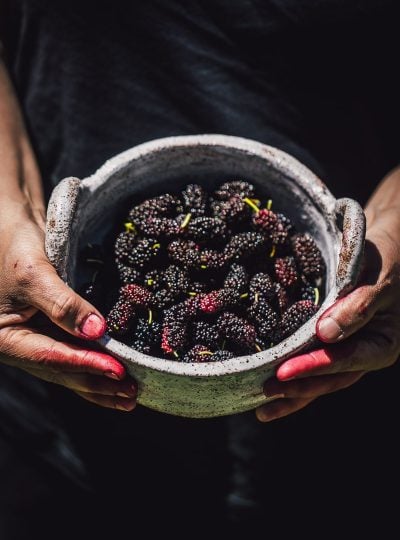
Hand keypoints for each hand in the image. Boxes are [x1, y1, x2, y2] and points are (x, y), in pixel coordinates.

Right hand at [0, 214, 136, 411]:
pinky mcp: (48, 331)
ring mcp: (35, 339)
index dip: (86, 365)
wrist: (9, 229)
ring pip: (69, 368)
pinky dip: (93, 365)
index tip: (118, 371)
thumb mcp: (34, 274)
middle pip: (62, 371)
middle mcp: (20, 345)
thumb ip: (63, 305)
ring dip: (99, 382)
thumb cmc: (12, 246)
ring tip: (129, 396)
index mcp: (6, 339)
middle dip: (98, 383)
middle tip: (131, 394)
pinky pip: (72, 353)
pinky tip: (113, 377)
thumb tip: (97, 332)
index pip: (51, 357)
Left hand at [256, 210, 399, 422]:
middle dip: (298, 388)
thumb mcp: (378, 280)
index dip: (315, 367)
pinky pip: (314, 365)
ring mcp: (349, 352)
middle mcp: (365, 354)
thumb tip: (325, 335)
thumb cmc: (385, 262)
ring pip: (321, 379)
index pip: (346, 360)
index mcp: (382, 344)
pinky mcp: (334, 345)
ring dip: (293, 394)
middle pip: (331, 378)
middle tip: (265, 391)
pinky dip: (295, 378)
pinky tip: (270, 392)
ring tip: (262, 407)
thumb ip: (357, 307)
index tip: (284, 371)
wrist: (383, 251)